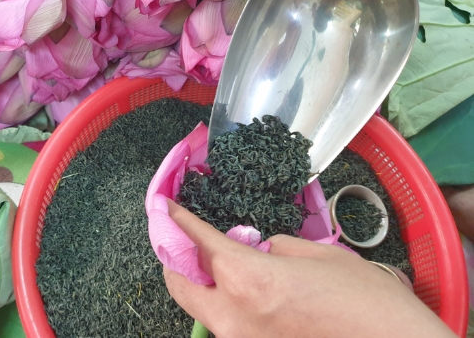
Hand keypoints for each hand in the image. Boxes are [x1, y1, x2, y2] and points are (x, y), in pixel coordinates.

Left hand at [163, 199, 456, 337]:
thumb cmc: (367, 303)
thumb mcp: (319, 256)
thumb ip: (274, 247)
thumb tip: (256, 249)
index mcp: (246, 280)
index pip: (197, 241)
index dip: (177, 219)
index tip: (164, 205)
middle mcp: (231, 318)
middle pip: (179, 284)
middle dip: (174, 257)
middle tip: (183, 238)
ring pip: (199, 308)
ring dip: (200, 282)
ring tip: (216, 262)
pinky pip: (224, 325)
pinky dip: (224, 304)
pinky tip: (247, 291)